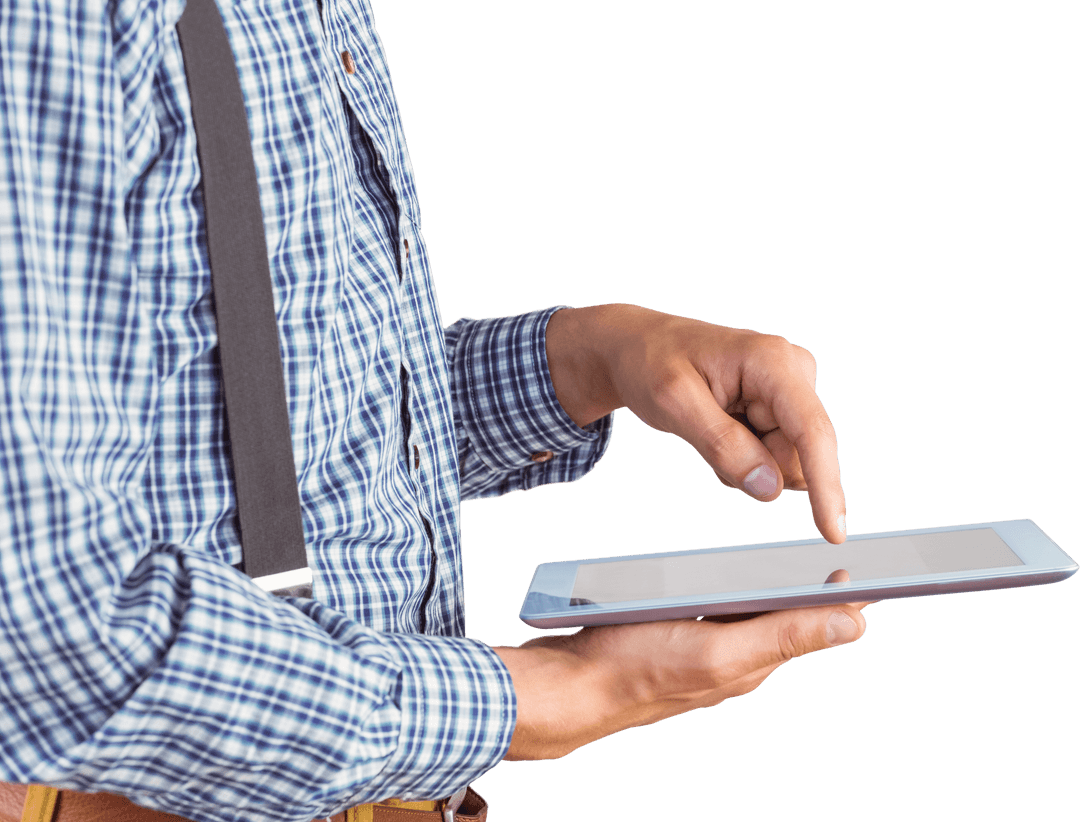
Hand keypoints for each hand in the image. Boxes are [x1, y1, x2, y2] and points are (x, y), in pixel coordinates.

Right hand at [494, 591, 871, 759]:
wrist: (571, 684)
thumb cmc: (634, 667)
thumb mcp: (717, 650)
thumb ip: (783, 635)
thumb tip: (853, 623)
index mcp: (756, 659)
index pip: (820, 624)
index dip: (853, 597)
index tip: (886, 566)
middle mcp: (738, 657)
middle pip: (790, 615)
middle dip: (818, 587)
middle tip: (847, 552)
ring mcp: (709, 648)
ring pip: (755, 611)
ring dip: (776, 588)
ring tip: (800, 562)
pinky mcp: (681, 638)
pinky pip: (721, 611)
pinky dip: (735, 591)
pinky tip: (731, 575)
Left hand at [546, 304, 846, 542]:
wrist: (638, 349)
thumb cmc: (652, 362)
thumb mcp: (673, 402)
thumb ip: (722, 445)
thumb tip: (770, 487)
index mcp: (772, 361)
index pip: (812, 431)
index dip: (826, 485)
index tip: (833, 532)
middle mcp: (791, 374)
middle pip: (796, 456)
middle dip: (753, 466)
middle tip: (704, 432)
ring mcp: (787, 394)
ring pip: (784, 464)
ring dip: (744, 464)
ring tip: (707, 428)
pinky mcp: (779, 411)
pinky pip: (771, 460)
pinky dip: (740, 460)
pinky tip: (716, 431)